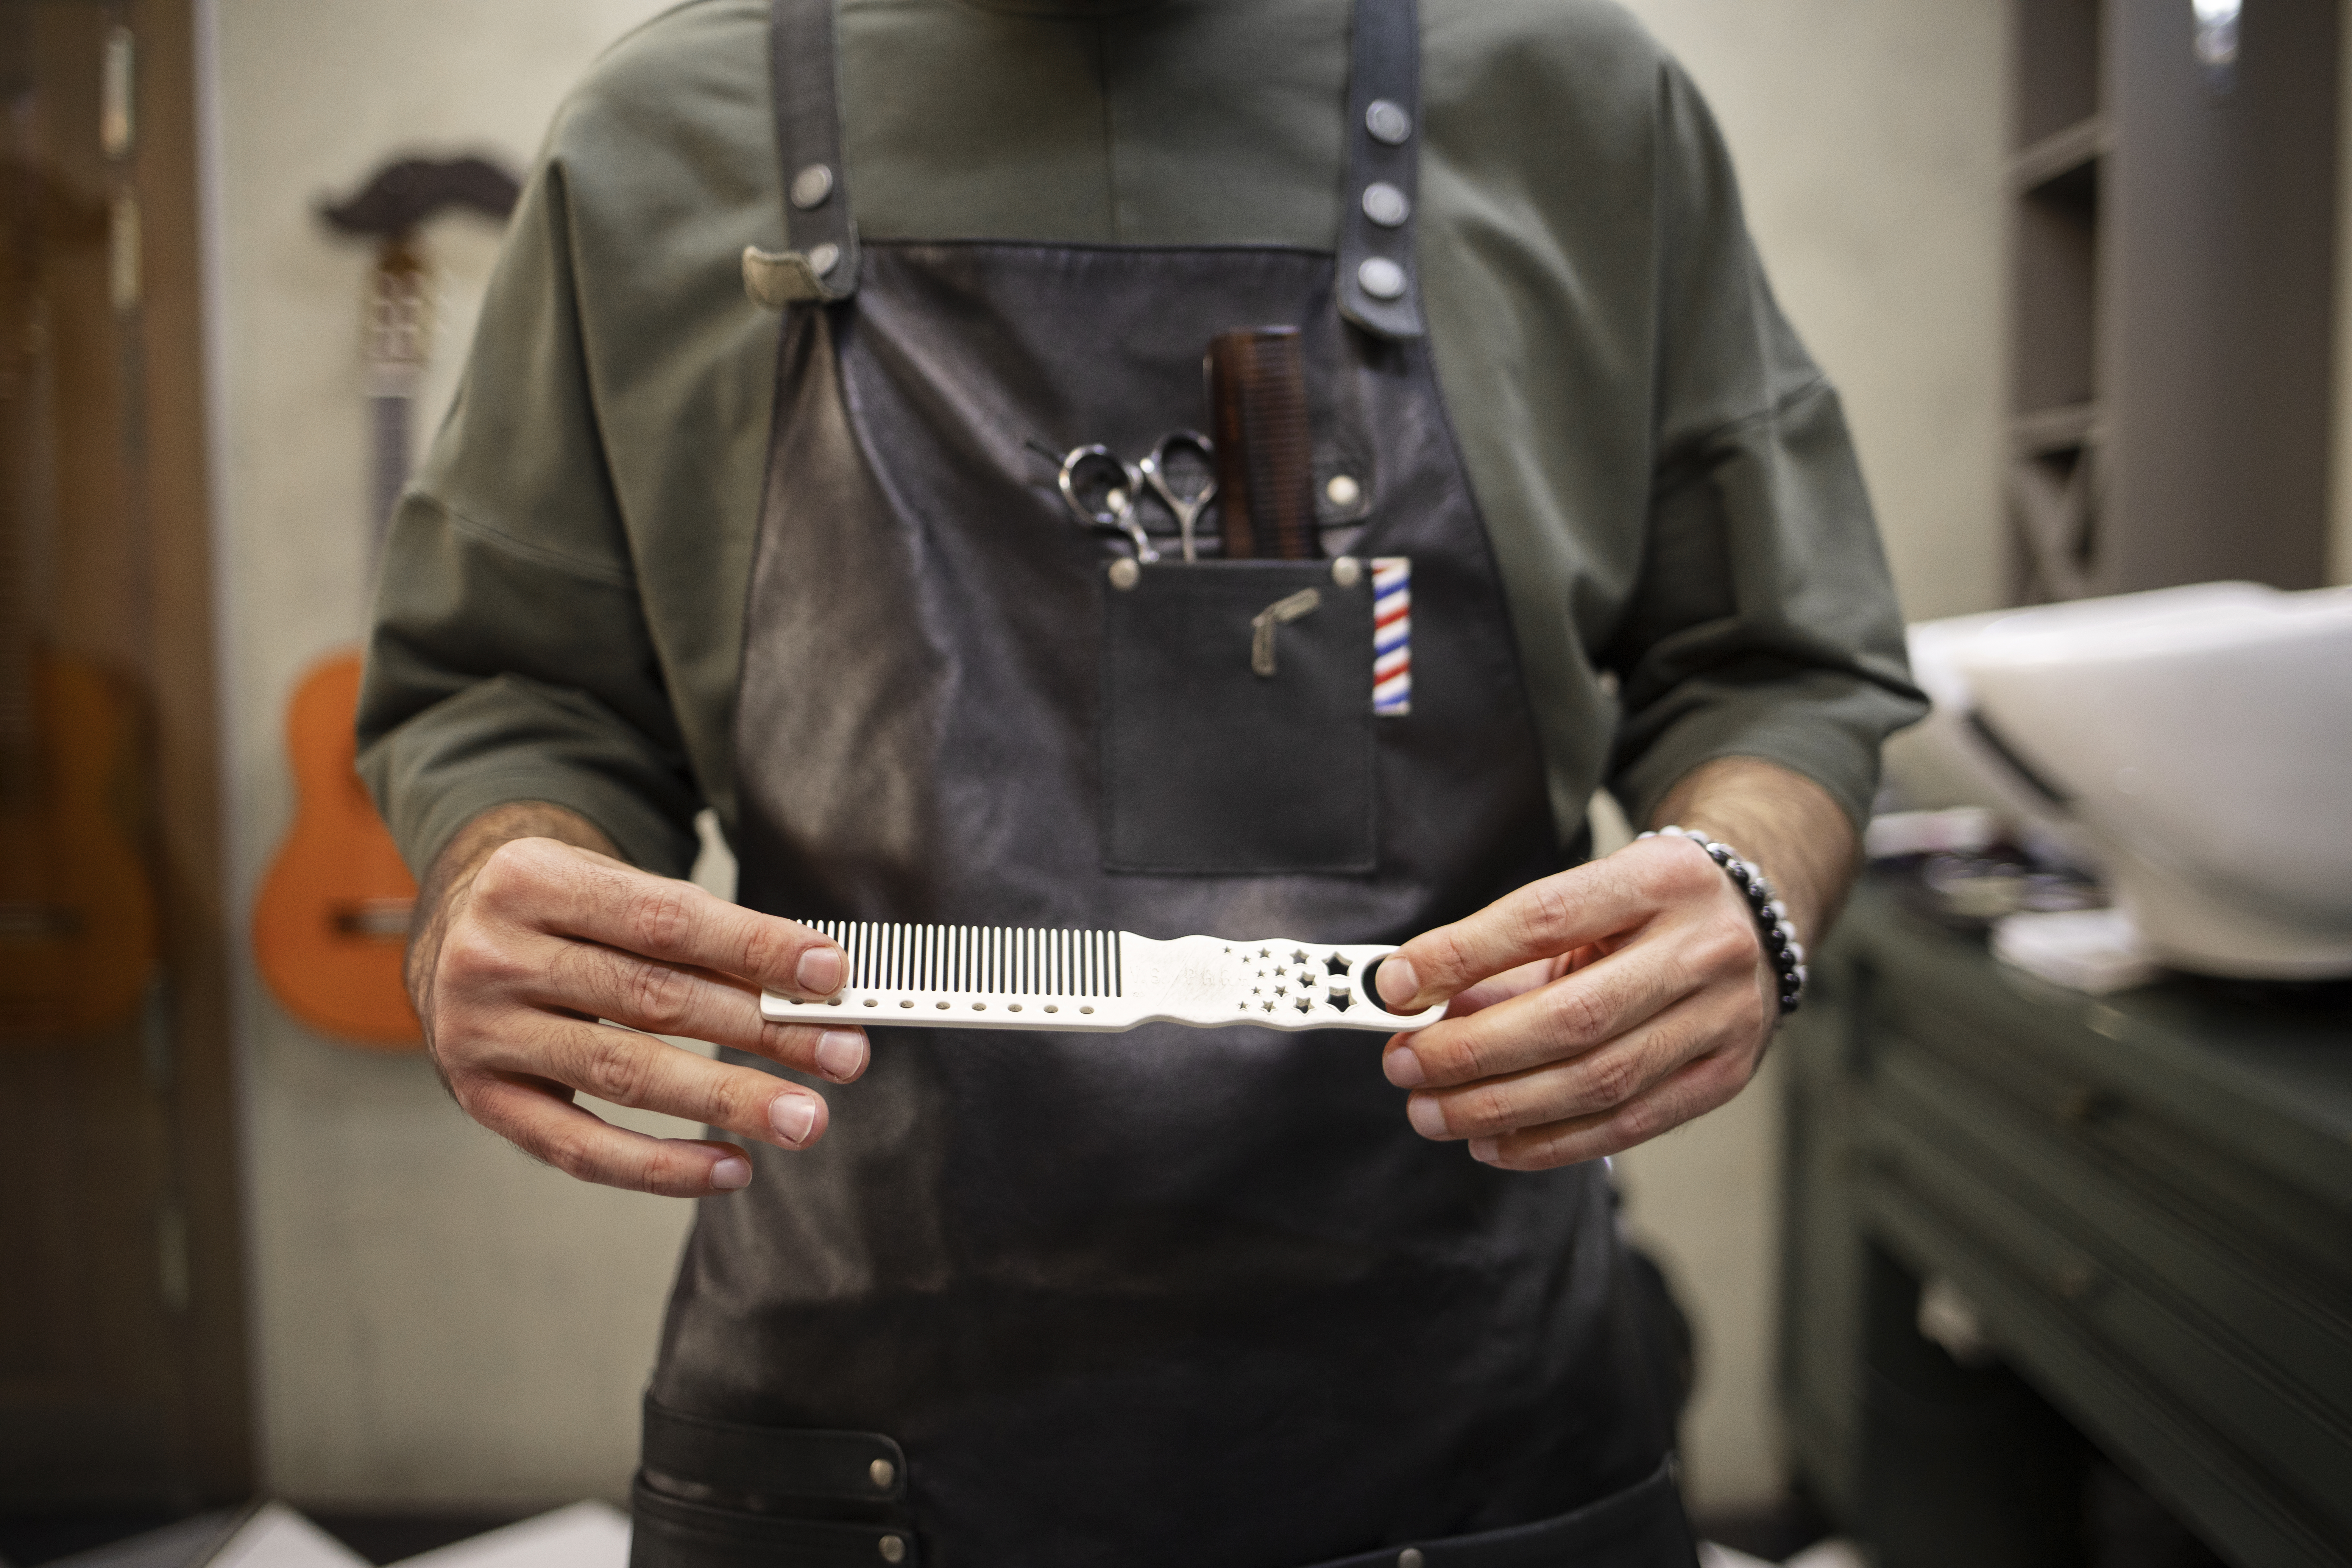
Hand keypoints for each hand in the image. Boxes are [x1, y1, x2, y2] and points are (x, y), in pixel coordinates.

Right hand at [408, 804, 865, 1196]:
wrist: (454, 936)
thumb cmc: (562, 914)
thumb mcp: (615, 890)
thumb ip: (701, 933)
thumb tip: (810, 984)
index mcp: (531, 879)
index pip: (665, 920)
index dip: (754, 948)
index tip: (831, 975)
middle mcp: (495, 955)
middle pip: (653, 1000)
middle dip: (761, 1031)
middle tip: (843, 1056)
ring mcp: (481, 1033)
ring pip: (623, 1075)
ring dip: (727, 1101)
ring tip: (805, 1118)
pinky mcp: (483, 1100)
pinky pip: (580, 1148)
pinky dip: (660, 1167)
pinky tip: (731, 1166)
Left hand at [1372, 758, 1854, 1168]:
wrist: (1752, 916)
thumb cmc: (1645, 910)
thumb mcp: (1586, 901)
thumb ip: (1507, 951)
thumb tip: (1416, 1002)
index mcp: (1659, 880)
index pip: (1546, 917)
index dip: (1463, 955)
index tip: (1395, 985)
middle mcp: (1701, 948)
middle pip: (1572, 1016)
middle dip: (1472, 1052)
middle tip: (1404, 1067)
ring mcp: (1723, 1018)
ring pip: (1598, 1081)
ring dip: (1500, 1107)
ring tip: (1432, 1113)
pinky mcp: (1724, 1077)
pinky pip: (1627, 1125)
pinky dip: (1550, 1143)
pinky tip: (1492, 1143)